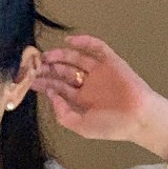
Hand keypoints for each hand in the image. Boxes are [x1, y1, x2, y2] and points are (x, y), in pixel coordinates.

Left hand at [31, 34, 160, 142]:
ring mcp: (100, 72)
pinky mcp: (112, 62)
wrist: (138, 118)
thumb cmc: (112, 126)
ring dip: (62, 56)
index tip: (30, 79)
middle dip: (50, 69)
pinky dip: (84, 42)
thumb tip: (52, 94)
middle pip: (65, 72)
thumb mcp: (81, 126)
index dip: (45, 83)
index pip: (59, 88)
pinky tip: (69, 42)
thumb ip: (63, 113)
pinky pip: (97, 48)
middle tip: (35, 65)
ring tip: (47, 56)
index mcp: (82, 100)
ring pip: (77, 59)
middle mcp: (89, 84)